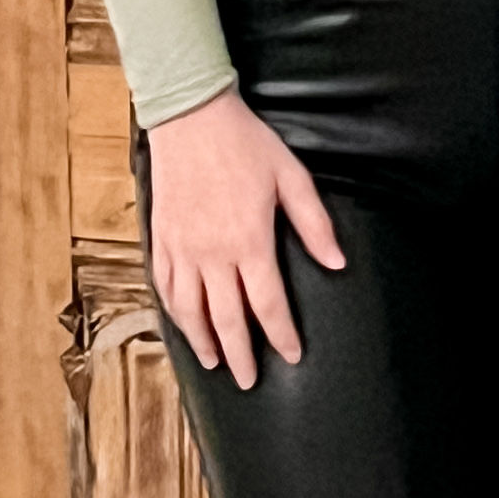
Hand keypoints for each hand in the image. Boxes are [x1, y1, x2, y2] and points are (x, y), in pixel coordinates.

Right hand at [145, 84, 344, 389]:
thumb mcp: (292, 178)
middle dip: (239, 354)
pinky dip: (173, 311)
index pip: (268, 304)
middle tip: (248, 380)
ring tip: (213, 362)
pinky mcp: (161, 238)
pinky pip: (164, 285)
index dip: (281, 335)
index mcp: (249, 242)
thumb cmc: (246, 144)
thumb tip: (337, 263)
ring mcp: (182, 248)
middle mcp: (212, 254)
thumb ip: (314, 225)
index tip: (292, 355)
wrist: (191, 117)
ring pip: (189, 310)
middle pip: (226, 318)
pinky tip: (182, 322)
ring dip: (202, 340)